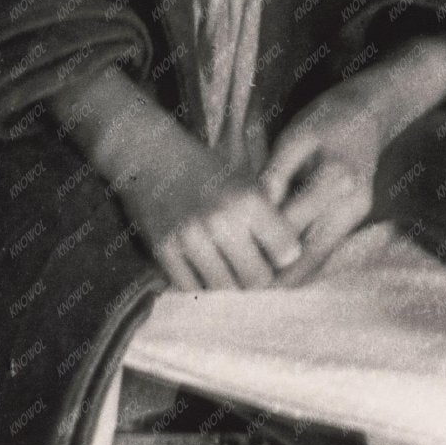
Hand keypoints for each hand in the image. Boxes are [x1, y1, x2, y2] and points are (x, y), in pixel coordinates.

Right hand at [106, 108, 304, 293]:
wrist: (150, 155)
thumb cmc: (206, 170)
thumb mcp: (246, 181)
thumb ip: (271, 216)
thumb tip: (295, 259)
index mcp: (248, 200)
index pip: (286, 253)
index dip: (283, 256)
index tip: (275, 253)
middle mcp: (220, 220)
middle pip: (257, 278)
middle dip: (258, 276)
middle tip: (251, 267)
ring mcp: (189, 238)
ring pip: (225, 289)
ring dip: (230, 284)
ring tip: (227, 270)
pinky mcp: (163, 250)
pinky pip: (192, 288)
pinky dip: (200, 285)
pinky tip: (203, 271)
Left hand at [256, 83, 386, 284]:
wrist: (370, 113)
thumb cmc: (327, 118)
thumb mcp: (295, 136)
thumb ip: (275, 173)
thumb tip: (253, 211)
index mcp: (336, 180)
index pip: (289, 228)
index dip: (258, 249)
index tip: (228, 263)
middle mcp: (350, 206)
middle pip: (308, 258)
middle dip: (274, 279)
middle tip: (237, 293)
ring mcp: (356, 217)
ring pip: (318, 261)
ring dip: (288, 277)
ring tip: (251, 287)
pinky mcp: (353, 220)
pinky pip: (323, 251)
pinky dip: (299, 264)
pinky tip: (274, 271)